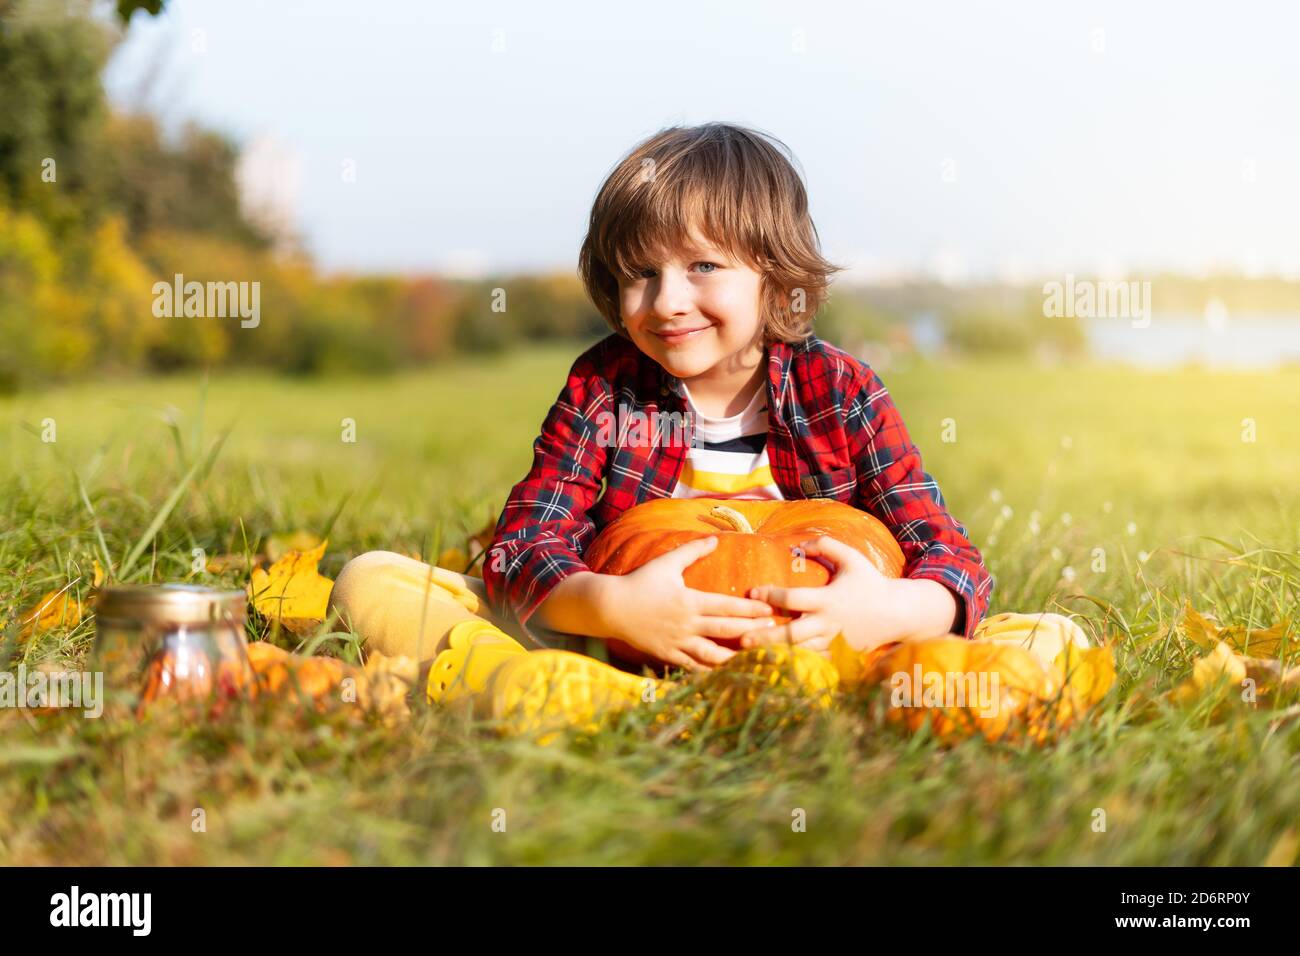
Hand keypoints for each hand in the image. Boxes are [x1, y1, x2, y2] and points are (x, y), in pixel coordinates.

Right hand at [603, 536, 776, 672]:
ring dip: (736, 657)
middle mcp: (686, 624)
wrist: (610, 607)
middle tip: (774, 632)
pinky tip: (727, 675)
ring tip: (756, 658)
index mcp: (689, 601)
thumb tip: (715, 539)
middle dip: (752, 631)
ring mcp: (677, 642)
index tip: (770, 610)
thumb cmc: (640, 582)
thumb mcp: (666, 563)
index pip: (727, 606)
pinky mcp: (668, 655)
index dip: (750, 609)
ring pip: (712, 654)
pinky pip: (693, 667)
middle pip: (726, 630)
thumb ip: (692, 551)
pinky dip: (710, 671)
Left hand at [738, 535, 909, 656]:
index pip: (792, 599)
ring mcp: (833, 643)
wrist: (897, 612)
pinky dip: (793, 664)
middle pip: (791, 635)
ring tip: (748, 655)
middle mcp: (828, 624)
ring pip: (799, 653)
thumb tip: (799, 544)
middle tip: (741, 638)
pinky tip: (772, 665)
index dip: (770, 595)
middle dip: (765, 637)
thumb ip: (826, 545)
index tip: (752, 592)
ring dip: (774, 654)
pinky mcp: (838, 655)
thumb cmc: (870, 581)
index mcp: (828, 599)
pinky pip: (812, 662)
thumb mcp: (851, 558)